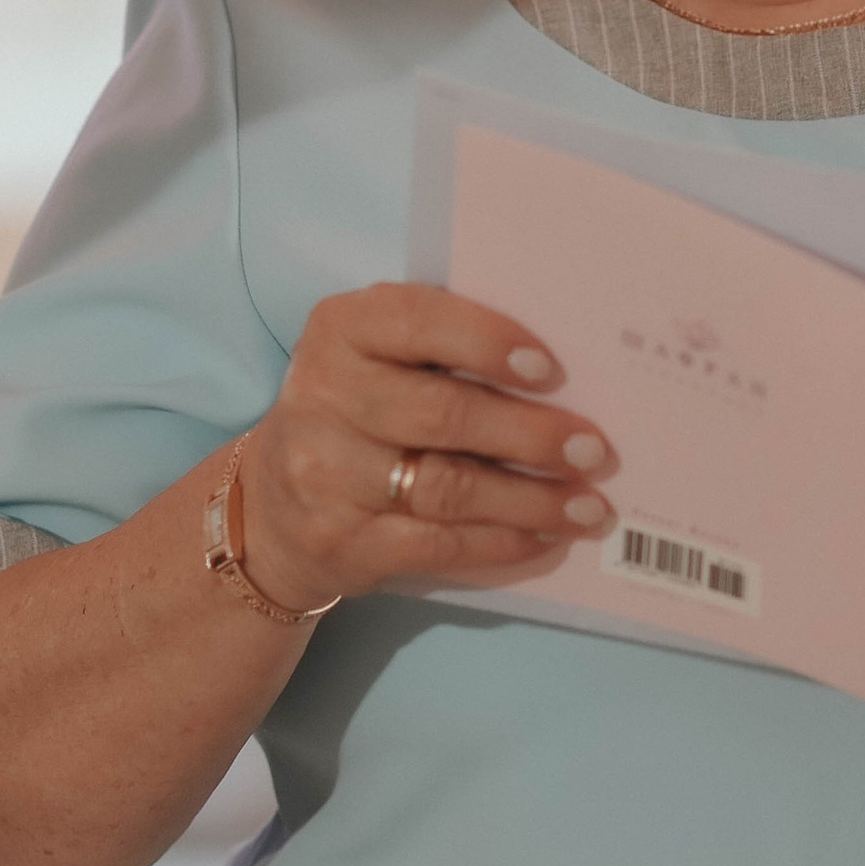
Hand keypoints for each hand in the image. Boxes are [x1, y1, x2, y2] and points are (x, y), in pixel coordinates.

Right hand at [234, 284, 618, 613]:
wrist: (270, 511)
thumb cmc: (356, 412)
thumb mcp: (376, 358)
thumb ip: (444, 347)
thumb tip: (563, 375)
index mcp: (340, 330)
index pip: (417, 321)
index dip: (488, 343)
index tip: (552, 370)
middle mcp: (323, 396)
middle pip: (443, 414)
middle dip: (530, 434)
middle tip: (594, 450)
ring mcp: (326, 476)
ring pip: (448, 487)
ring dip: (531, 499)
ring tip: (589, 505)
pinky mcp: (341, 544)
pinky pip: (437, 544)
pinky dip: (501, 543)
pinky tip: (545, 538)